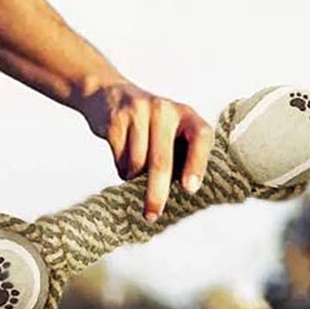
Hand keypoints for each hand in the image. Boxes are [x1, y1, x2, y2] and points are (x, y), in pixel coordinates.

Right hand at [79, 78, 213, 221]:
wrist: (108, 93)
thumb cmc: (147, 124)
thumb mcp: (169, 130)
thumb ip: (178, 154)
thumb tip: (181, 193)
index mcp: (186, 114)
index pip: (201, 136)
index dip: (197, 163)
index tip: (190, 188)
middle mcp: (165, 110)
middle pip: (161, 160)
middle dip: (156, 192)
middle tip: (152, 214)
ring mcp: (140, 112)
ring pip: (136, 164)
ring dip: (132, 177)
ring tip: (133, 168)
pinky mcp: (117, 120)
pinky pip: (119, 159)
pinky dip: (120, 168)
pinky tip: (121, 156)